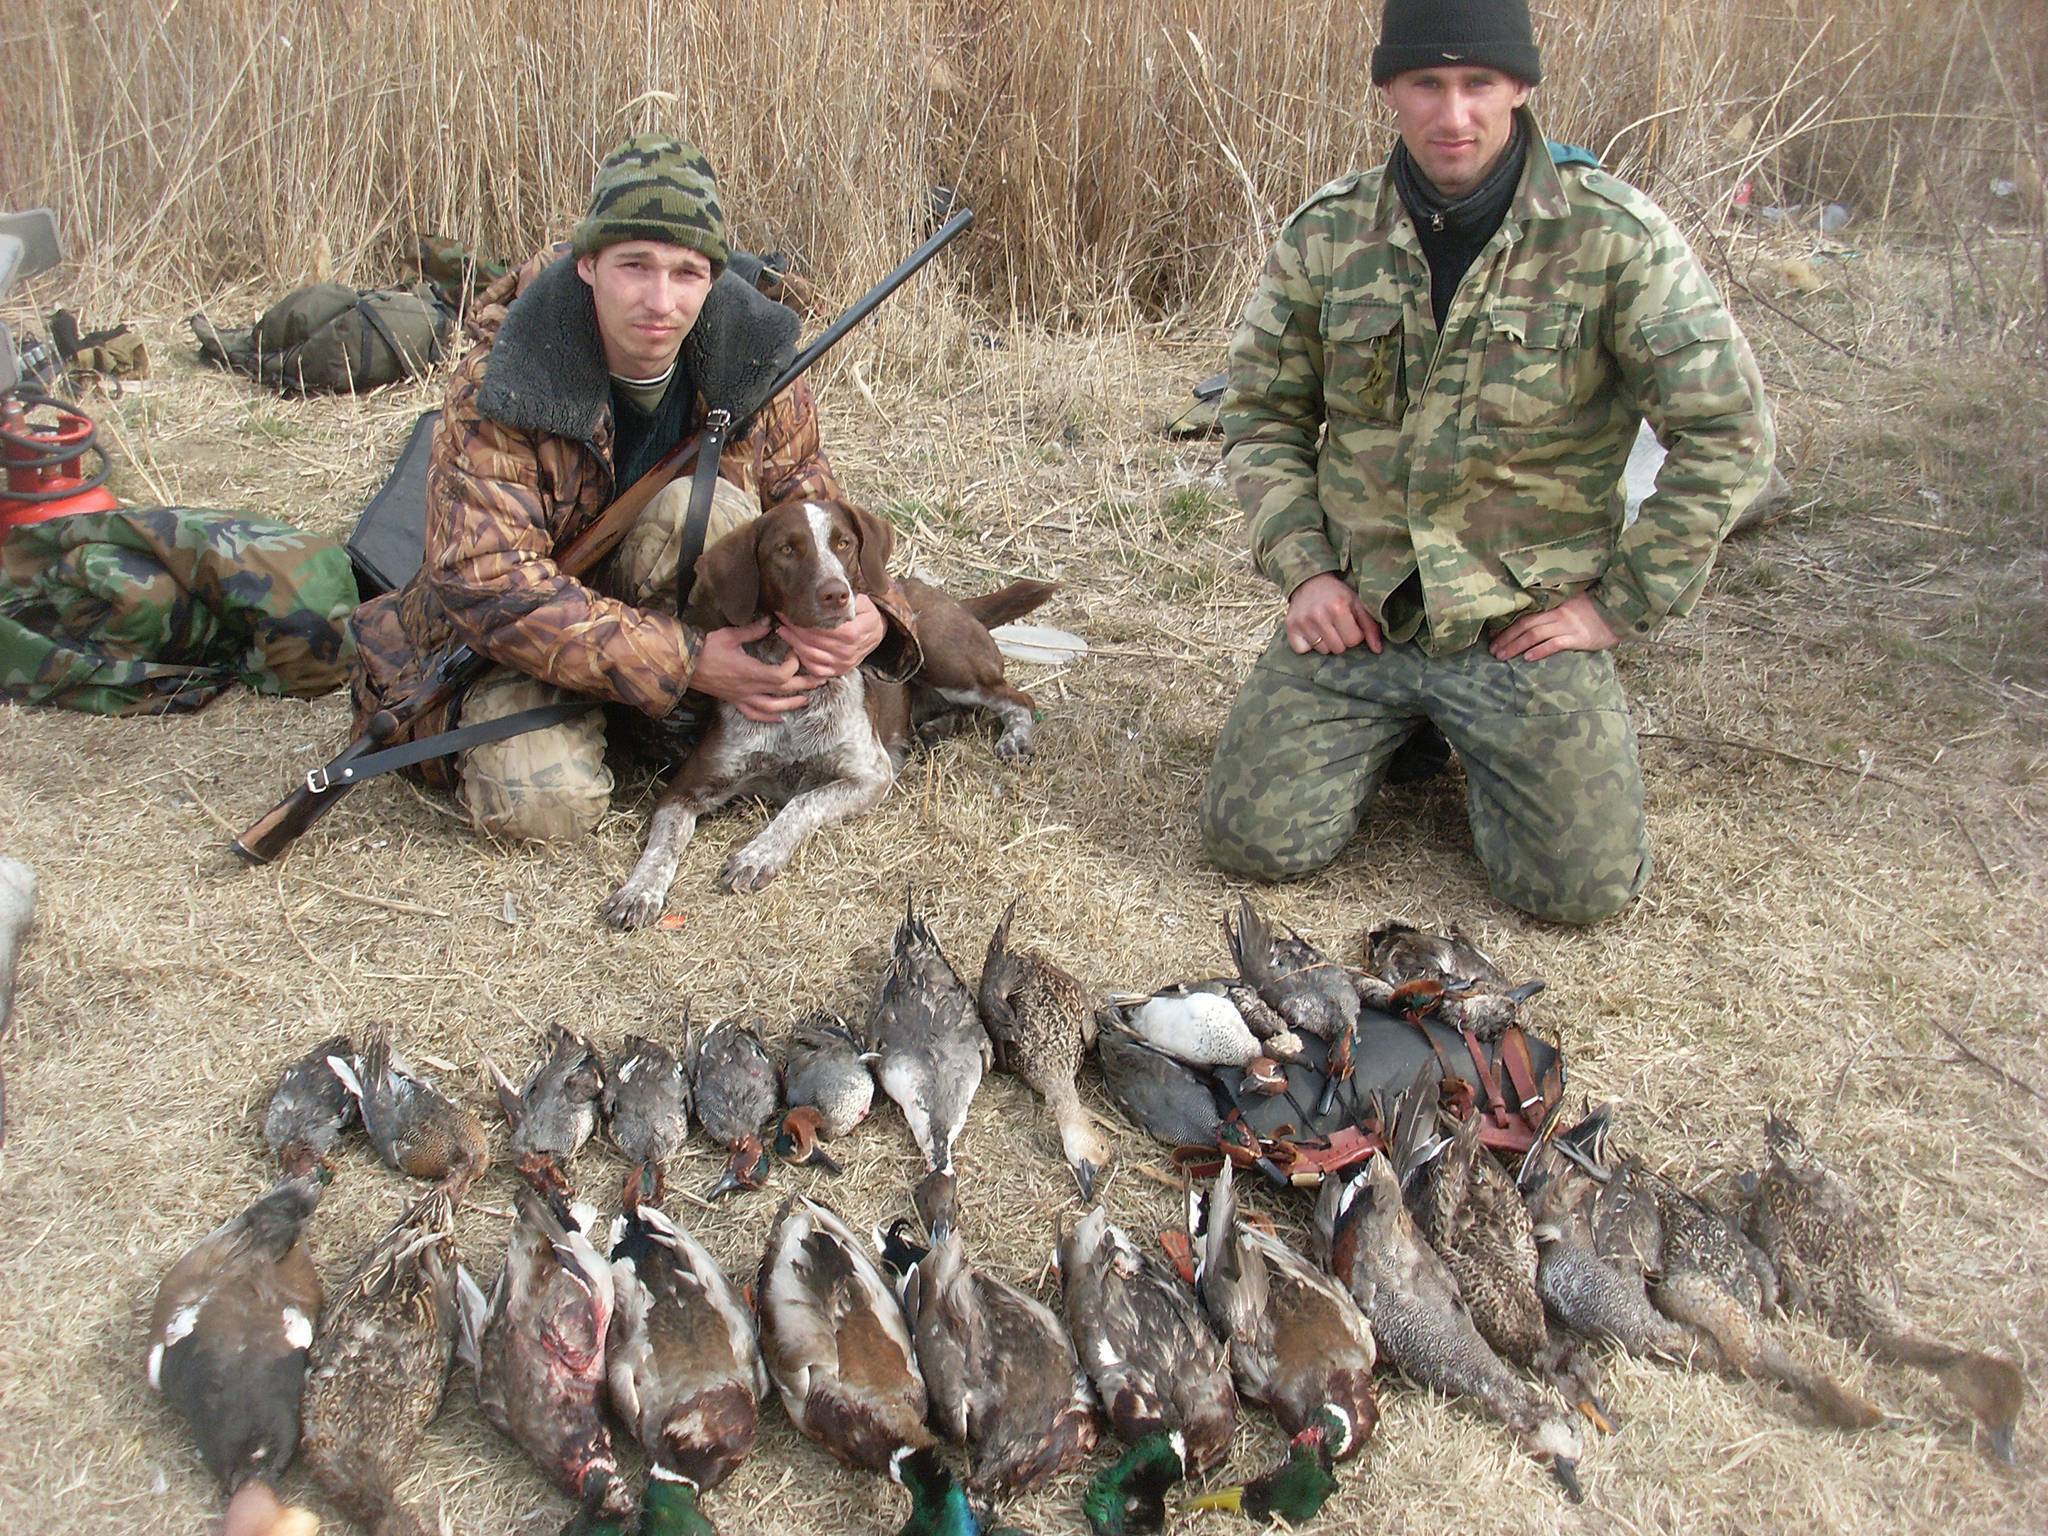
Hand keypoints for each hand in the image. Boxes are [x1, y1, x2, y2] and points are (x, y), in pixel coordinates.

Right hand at [690, 616, 824, 722]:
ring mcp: (742, 697)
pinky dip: (769, 718)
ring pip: (772, 707)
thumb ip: (753, 631)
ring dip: (791, 704)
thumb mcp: (731, 635)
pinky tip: (780, 718)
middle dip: (804, 685)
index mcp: (751, 671)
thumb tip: (770, 622)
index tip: (796, 652)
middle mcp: (749, 688)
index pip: (782, 675)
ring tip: (806, 699)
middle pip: (783, 691)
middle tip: (820, 679)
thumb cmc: (706, 649)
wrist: (684, 665)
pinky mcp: (734, 701)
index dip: (794, 665)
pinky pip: (754, 714)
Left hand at [778, 594, 885, 678]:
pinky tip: (795, 648)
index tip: (788, 610)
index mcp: (851, 633)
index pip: (819, 628)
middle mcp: (846, 651)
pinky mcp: (838, 670)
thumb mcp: (863, 602)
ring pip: (810, 655)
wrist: (877, 634)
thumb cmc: (867, 616)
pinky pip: (816, 669)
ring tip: (783, 630)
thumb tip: (831, 595)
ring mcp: (842, 663)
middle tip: (782, 618)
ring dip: (793, 643)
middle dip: (793, 628)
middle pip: (811, 641)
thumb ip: (847, 599)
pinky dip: (803, 660)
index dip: (801, 620)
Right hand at [1286, 573, 1382, 655]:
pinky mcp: (1290, 628)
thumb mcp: (1357, 604)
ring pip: (1322, 651)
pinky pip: (1302, 650)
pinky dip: (1307, 645)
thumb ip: (1370, 626)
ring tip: (1324, 627)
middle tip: (1336, 625)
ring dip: (1326, 642)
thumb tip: (1378, 650)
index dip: (1354, 633)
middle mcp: (1319, 615)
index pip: (1353, 640)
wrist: (1309, 581)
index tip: (1349, 624)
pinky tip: (1311, 631)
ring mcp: (1303, 622)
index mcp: (1338, 608)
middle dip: (1340, 639)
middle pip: (1338, 649)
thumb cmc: (1337, 594)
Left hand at [1490, 593, 1619, 661]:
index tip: (1493, 636)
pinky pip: (1555, 644)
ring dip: (1516, 646)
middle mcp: (1558, 614)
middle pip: (1526, 626)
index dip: (1507, 626)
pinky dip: (1539, 651)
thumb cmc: (1595, 609)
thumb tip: (1530, 620)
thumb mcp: (1572, 602)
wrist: (1620, 612)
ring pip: (1535, 635)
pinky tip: (1527, 658)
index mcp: (1554, 604)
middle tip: (1493, 651)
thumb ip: (1553, 608)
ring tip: (1502, 656)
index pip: (1525, 615)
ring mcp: (1568, 625)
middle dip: (1506, 639)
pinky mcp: (1579, 638)